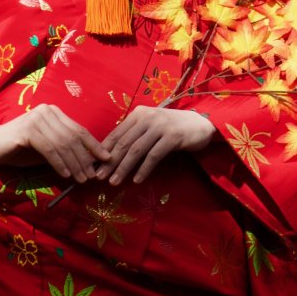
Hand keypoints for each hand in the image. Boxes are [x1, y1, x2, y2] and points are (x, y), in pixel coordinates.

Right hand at [0, 106, 106, 185]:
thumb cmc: (20, 148)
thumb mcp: (47, 149)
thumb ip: (65, 150)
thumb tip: (90, 163)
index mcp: (54, 112)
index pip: (79, 129)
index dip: (95, 145)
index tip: (106, 160)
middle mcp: (47, 111)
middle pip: (73, 137)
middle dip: (84, 159)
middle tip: (91, 176)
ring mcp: (37, 118)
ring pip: (63, 144)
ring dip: (74, 164)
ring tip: (81, 179)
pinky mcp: (27, 130)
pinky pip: (49, 149)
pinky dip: (59, 163)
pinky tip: (65, 175)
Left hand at [102, 107, 216, 185]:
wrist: (201, 124)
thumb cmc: (173, 127)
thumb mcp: (151, 127)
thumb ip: (135, 135)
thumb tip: (112, 154)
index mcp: (138, 114)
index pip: (117, 134)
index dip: (104, 151)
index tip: (94, 166)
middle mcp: (147, 117)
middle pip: (124, 143)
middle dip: (110, 162)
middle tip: (99, 177)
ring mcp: (160, 126)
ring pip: (136, 150)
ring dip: (124, 168)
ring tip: (114, 181)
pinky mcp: (172, 137)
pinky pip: (154, 156)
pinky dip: (144, 169)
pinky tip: (137, 180)